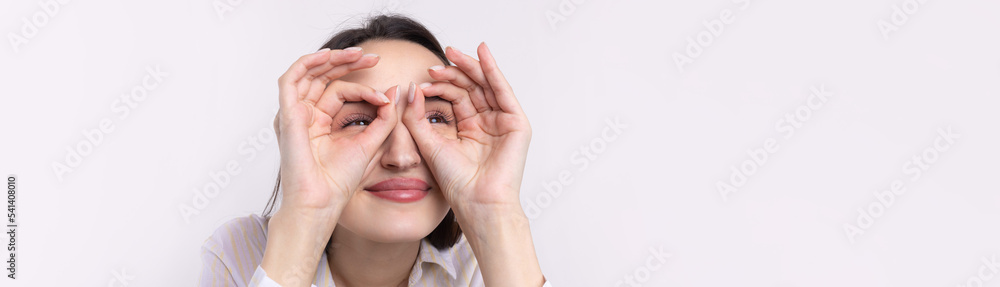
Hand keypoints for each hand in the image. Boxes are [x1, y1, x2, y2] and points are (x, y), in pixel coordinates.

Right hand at [274, 48, 399, 213]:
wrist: (323, 202)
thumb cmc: (340, 181)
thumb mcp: (371, 143)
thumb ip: (384, 119)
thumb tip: (395, 92)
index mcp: (322, 122)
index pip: (341, 90)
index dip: (365, 87)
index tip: (387, 97)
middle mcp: (306, 115)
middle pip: (324, 77)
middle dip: (348, 62)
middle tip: (373, 56)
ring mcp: (294, 114)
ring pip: (308, 73)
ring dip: (331, 58)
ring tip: (356, 53)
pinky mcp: (286, 115)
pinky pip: (290, 80)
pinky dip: (307, 64)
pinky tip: (328, 56)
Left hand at [402, 42, 530, 212]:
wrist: (477, 202)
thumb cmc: (456, 182)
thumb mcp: (428, 144)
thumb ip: (417, 117)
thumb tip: (412, 88)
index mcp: (469, 129)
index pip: (456, 97)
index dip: (440, 85)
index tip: (423, 79)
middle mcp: (487, 123)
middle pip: (471, 87)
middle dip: (455, 71)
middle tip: (438, 60)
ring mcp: (503, 122)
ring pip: (486, 85)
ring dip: (471, 66)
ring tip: (454, 53)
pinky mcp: (517, 123)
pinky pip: (503, 91)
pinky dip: (493, 71)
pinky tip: (482, 54)